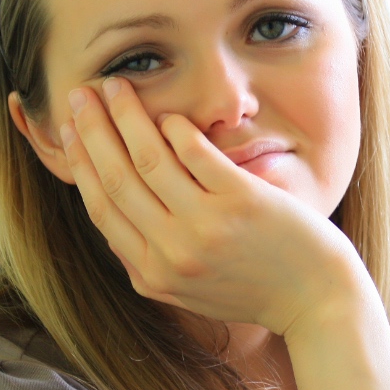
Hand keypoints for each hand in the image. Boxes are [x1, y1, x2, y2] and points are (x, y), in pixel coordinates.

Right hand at [60, 78, 365, 333]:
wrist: (318, 302)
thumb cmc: (258, 291)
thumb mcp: (191, 292)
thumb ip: (152, 264)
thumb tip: (113, 225)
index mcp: (153, 274)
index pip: (102, 209)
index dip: (82, 164)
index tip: (71, 131)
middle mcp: (173, 252)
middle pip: (116, 179)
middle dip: (92, 130)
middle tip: (79, 95)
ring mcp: (206, 226)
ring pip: (149, 160)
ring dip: (126, 117)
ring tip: (115, 86)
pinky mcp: (242, 202)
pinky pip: (196, 154)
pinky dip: (177, 129)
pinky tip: (169, 114)